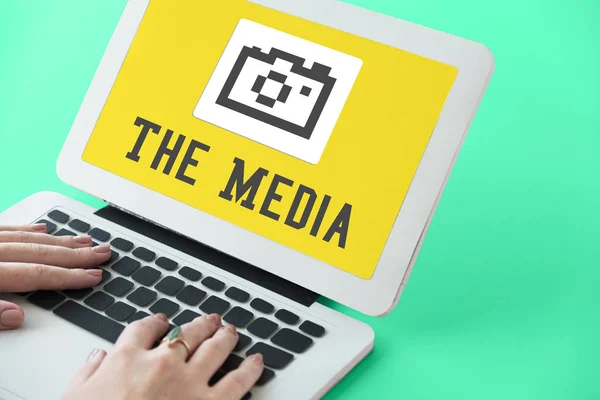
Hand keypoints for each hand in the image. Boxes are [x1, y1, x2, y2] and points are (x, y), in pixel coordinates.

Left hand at [0, 224, 110, 329]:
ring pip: (28, 239)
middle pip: (40, 253)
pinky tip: (43, 229)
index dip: (68, 276)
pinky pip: (7, 229)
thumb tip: (16, 316)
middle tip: (101, 253)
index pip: (37, 275)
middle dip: (76, 255)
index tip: (93, 276)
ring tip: (84, 241)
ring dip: (60, 241)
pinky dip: (28, 230)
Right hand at [63, 313, 263, 399]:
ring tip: (231, 330)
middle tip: (210, 320)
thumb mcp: (74, 397)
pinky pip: (236, 382)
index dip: (156, 322)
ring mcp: (189, 382)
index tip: (162, 321)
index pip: (145, 328)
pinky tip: (257, 362)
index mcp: (127, 358)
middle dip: (201, 324)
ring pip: (214, 348)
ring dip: (225, 336)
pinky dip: (250, 369)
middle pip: (186, 333)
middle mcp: (162, 363)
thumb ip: (87, 373)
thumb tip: (97, 357)